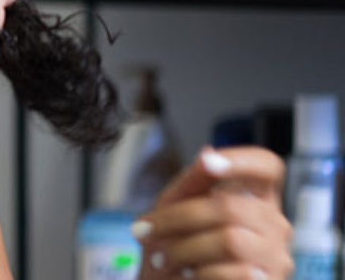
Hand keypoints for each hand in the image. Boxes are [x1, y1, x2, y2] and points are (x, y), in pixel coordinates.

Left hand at [135, 146, 292, 279]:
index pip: (267, 167)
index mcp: (254, 198)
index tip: (208, 163)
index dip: (242, 161)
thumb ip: (192, 183)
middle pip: (231, 206)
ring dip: (183, 249)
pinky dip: (200, 273)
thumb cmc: (174, 250)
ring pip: (231, 240)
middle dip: (177, 218)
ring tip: (161, 259)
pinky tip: (187, 275)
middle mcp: (274, 225)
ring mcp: (277, 258)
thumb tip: (208, 153)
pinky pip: (238, 273)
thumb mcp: (174, 209)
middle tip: (144, 232)